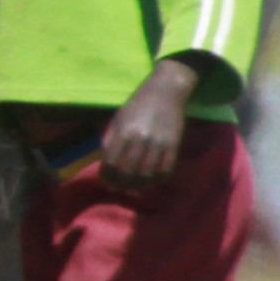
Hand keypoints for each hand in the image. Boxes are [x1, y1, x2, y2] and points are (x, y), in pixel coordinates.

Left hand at [101, 58, 199, 187]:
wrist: (164, 92)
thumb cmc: (136, 105)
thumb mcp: (117, 120)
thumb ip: (109, 140)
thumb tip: (105, 164)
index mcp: (123, 132)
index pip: (111, 162)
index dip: (107, 176)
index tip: (106, 181)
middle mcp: (140, 139)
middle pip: (128, 172)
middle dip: (121, 184)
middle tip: (118, 188)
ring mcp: (159, 143)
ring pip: (147, 174)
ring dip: (138, 186)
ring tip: (133, 188)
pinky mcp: (174, 145)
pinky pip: (166, 170)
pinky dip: (157, 180)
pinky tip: (151, 181)